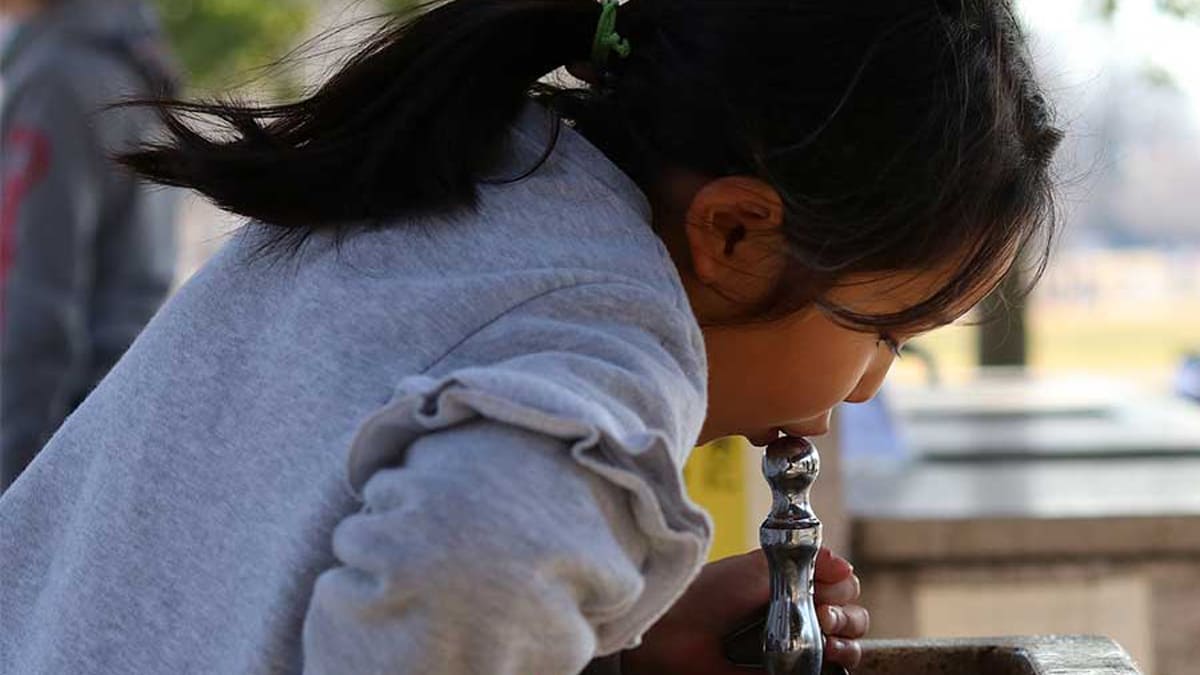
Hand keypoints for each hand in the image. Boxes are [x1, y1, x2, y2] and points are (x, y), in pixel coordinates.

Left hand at [620, 547, 868, 674]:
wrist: (675, 631)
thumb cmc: (710, 592)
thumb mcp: (756, 567)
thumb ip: (803, 563)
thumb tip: (845, 566)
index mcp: (793, 585)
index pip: (841, 587)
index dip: (841, 588)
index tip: (826, 589)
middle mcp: (799, 616)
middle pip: (851, 617)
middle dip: (847, 615)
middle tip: (823, 616)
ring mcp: (796, 648)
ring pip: (847, 646)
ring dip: (847, 639)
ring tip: (826, 637)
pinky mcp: (787, 672)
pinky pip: (829, 673)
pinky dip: (839, 662)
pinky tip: (826, 654)